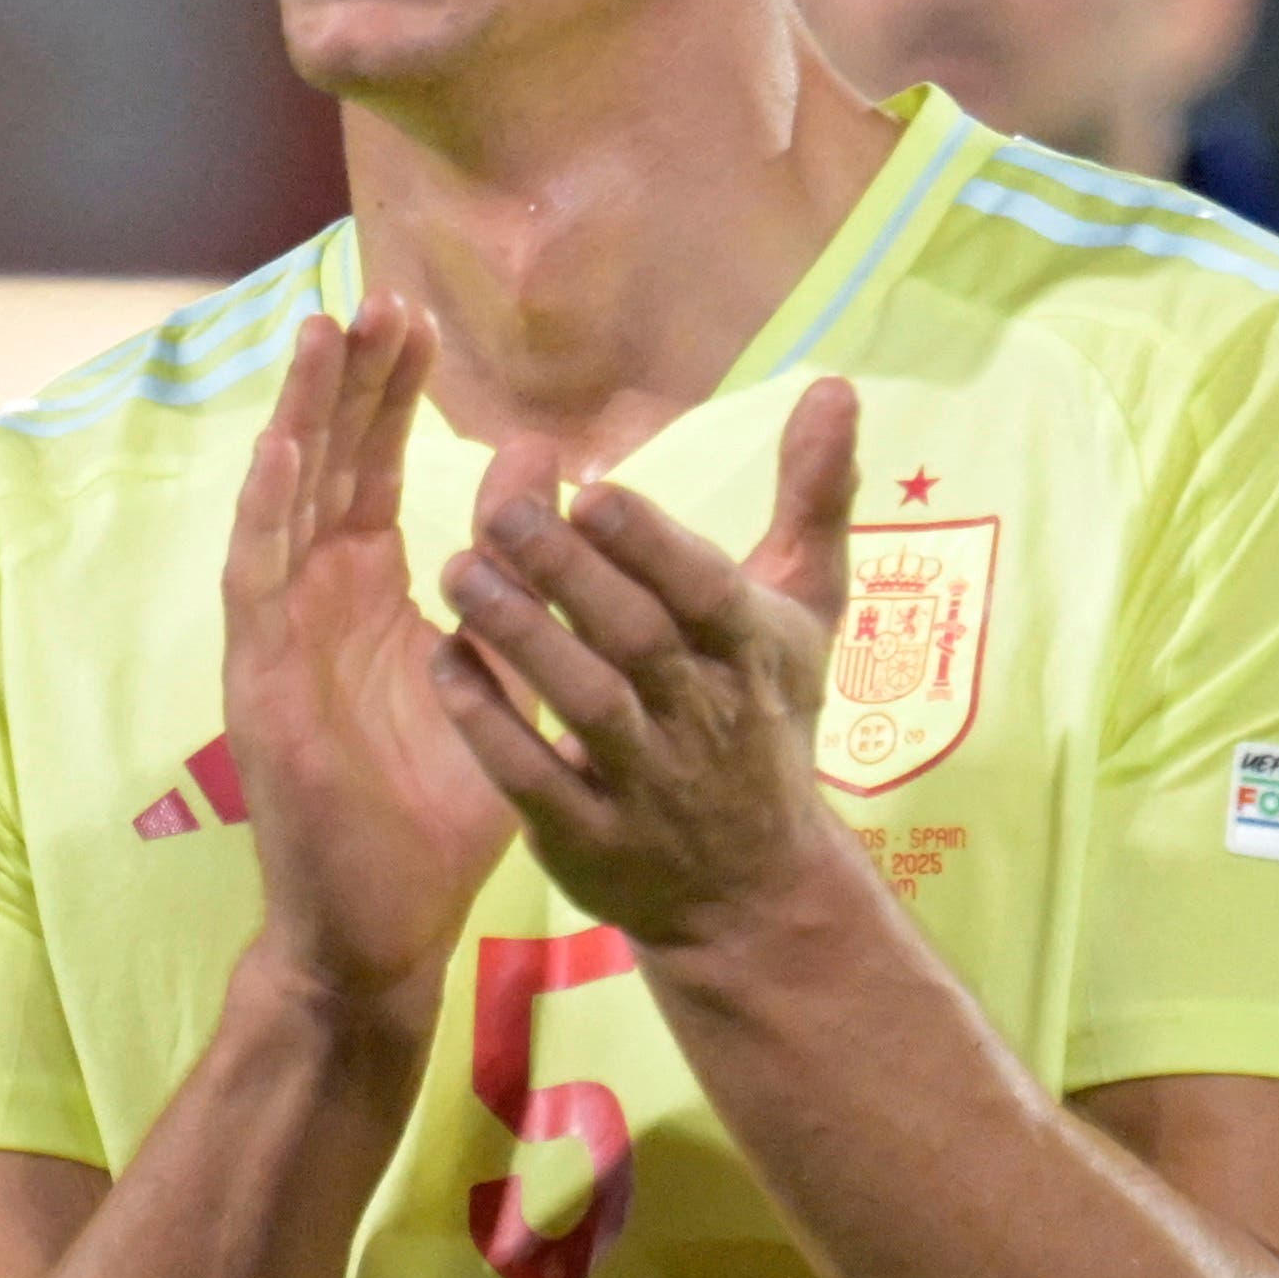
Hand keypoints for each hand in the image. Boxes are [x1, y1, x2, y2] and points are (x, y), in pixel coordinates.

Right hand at [220, 298, 514, 1037]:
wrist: (380, 930)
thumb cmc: (435, 822)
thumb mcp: (499, 681)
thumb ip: (518, 583)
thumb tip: (550, 473)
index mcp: (367, 602)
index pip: (374, 475)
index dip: (391, 399)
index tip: (420, 324)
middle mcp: (314, 606)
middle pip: (325, 469)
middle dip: (349, 383)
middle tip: (379, 298)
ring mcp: (279, 641)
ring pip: (282, 505)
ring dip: (301, 422)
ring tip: (324, 337)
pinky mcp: (257, 685)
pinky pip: (255, 583)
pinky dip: (264, 516)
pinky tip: (280, 451)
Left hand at [431, 375, 863, 953]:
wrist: (754, 892)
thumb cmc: (769, 721)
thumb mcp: (806, 612)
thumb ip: (814, 498)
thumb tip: (838, 386)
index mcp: (753, 654)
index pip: (705, 593)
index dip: (653, 546)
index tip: (594, 488)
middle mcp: (704, 719)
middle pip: (638, 641)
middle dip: (572, 576)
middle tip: (504, 510)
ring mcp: (648, 788)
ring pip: (582, 705)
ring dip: (518, 638)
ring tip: (456, 569)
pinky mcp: (590, 842)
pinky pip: (531, 778)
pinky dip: (486, 721)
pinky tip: (440, 659)